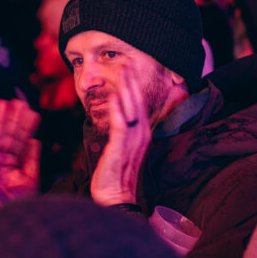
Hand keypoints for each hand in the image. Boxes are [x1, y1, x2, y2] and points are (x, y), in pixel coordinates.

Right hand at [0, 99, 40, 209]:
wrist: (7, 221)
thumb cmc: (19, 204)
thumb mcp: (30, 179)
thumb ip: (31, 158)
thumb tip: (35, 140)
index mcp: (13, 165)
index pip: (19, 141)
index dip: (25, 126)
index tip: (30, 111)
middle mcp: (0, 162)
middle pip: (7, 136)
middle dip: (11, 119)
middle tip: (17, 101)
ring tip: (2, 103)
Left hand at [90, 63, 151, 206]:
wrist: (116, 197)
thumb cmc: (116, 172)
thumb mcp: (123, 146)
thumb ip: (123, 129)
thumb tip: (118, 111)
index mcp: (141, 132)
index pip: (139, 103)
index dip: (134, 85)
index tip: (129, 67)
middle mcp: (140, 134)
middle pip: (138, 101)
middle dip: (132, 80)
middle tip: (128, 60)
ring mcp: (132, 141)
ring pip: (131, 108)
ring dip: (127, 88)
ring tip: (124, 70)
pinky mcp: (121, 148)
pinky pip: (121, 125)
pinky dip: (118, 110)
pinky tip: (115, 96)